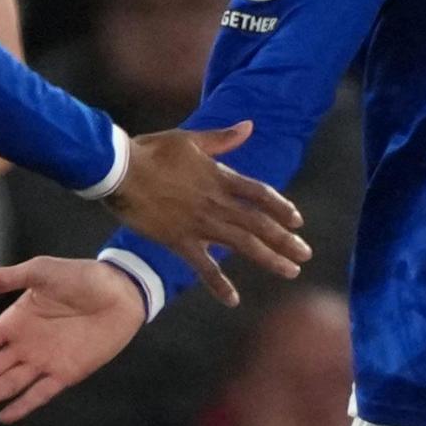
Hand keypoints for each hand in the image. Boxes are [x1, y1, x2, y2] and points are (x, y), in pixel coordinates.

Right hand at [0, 256, 148, 420]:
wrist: (121, 292)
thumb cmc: (81, 277)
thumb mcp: (39, 272)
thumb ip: (3, 279)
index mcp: (14, 322)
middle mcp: (24, 346)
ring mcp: (44, 361)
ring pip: (6, 385)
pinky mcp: (66, 373)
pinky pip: (40, 393)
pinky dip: (22, 405)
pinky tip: (3, 416)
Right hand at [106, 123, 305, 305]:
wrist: (119, 168)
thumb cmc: (151, 150)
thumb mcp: (190, 139)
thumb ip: (222, 139)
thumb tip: (249, 126)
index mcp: (219, 177)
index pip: (260, 194)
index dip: (281, 207)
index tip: (297, 220)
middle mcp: (216, 203)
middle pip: (260, 224)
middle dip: (286, 240)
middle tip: (306, 255)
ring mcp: (200, 223)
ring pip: (244, 244)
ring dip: (270, 259)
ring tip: (291, 272)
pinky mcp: (179, 240)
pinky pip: (203, 267)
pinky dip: (219, 284)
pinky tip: (233, 300)